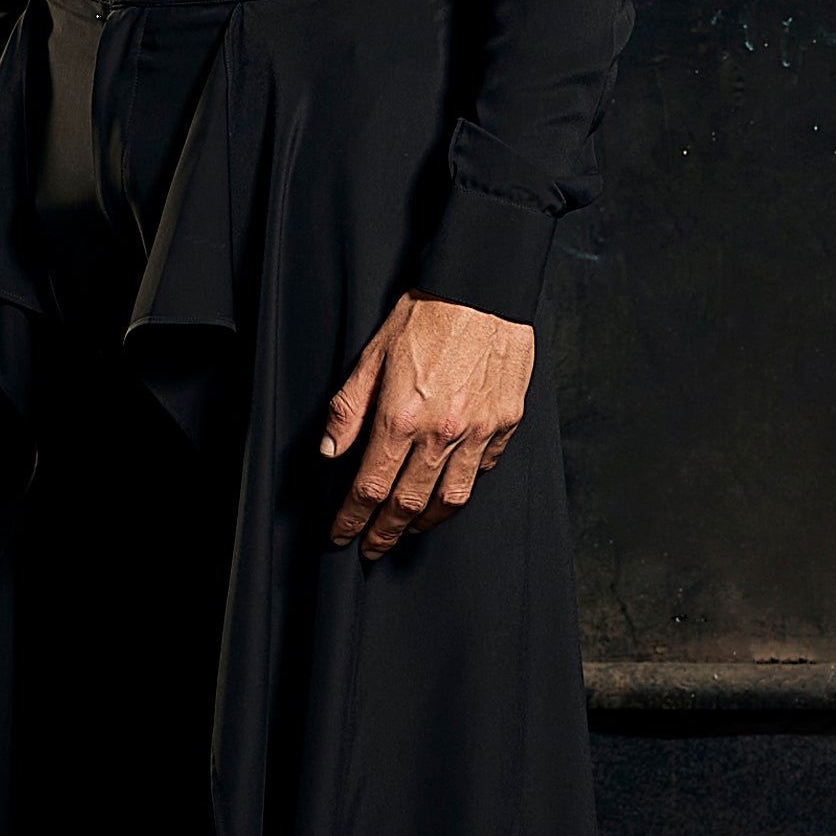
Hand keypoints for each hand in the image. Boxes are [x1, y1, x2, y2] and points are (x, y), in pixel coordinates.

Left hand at [317, 294, 532, 551]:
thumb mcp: (372, 355)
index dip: (350, 519)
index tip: (340, 535)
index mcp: (401, 417)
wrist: (483, 288)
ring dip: (424, 522)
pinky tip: (449, 487)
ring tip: (408, 529)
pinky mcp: (505, 423)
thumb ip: (349, 408)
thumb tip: (330, 450)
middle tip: (371, 547)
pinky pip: (483, 469)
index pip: (369, 487)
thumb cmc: (426, 313)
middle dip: (384, 533)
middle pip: (407, 504)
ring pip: (450, 499)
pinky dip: (463, 485)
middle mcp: (441, 433)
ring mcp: (478, 431)